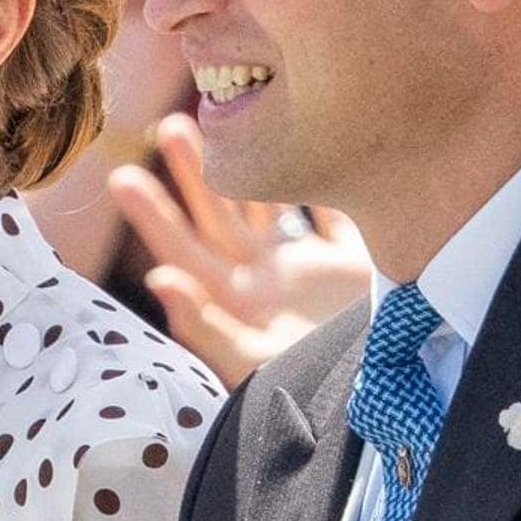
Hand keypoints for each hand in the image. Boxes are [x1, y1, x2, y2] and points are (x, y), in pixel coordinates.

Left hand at [109, 113, 370, 387]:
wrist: (397, 401)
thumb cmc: (317, 396)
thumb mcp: (256, 366)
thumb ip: (206, 326)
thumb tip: (158, 279)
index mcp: (235, 303)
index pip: (182, 252)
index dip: (154, 216)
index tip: (123, 177)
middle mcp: (264, 281)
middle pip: (218, 218)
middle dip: (193, 174)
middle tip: (170, 126)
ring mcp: (306, 272)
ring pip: (265, 207)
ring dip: (244, 168)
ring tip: (218, 119)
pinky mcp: (352, 267)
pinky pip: (331, 216)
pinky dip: (320, 187)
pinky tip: (305, 144)